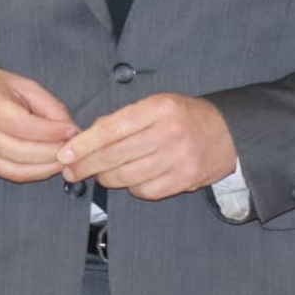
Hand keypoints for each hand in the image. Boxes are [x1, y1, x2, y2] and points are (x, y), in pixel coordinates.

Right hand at [0, 67, 78, 182]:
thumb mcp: (21, 84)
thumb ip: (48, 106)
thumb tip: (70, 129)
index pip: (23, 125)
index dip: (51, 132)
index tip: (72, 131)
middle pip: (20, 152)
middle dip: (52, 153)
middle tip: (73, 149)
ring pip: (15, 169)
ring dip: (45, 168)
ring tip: (64, 160)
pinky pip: (8, 174)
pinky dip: (32, 173)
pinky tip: (47, 165)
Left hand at [58, 92, 236, 200]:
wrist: (229, 134)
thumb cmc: (185, 117)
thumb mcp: (157, 104)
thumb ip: (124, 119)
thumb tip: (87, 136)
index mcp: (159, 108)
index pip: (111, 129)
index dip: (84, 145)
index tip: (65, 154)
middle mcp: (168, 133)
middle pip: (114, 156)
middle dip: (85, 166)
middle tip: (70, 171)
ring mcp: (178, 158)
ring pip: (126, 177)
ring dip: (106, 178)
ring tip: (100, 174)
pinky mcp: (185, 180)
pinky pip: (145, 190)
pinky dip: (132, 188)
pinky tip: (131, 180)